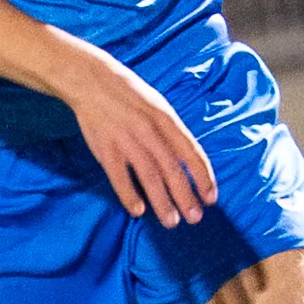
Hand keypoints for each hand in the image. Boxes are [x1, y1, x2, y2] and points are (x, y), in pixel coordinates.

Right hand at [68, 53, 217, 226]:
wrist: (92, 81)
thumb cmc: (130, 95)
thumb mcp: (158, 105)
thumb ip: (172, 132)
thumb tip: (188, 160)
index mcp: (166, 119)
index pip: (192, 152)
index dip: (204, 177)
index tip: (211, 198)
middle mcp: (149, 131)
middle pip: (173, 169)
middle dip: (186, 196)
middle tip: (195, 218)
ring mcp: (127, 141)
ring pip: (149, 177)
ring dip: (162, 202)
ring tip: (171, 221)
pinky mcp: (106, 149)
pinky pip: (120, 177)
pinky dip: (129, 195)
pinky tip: (138, 211)